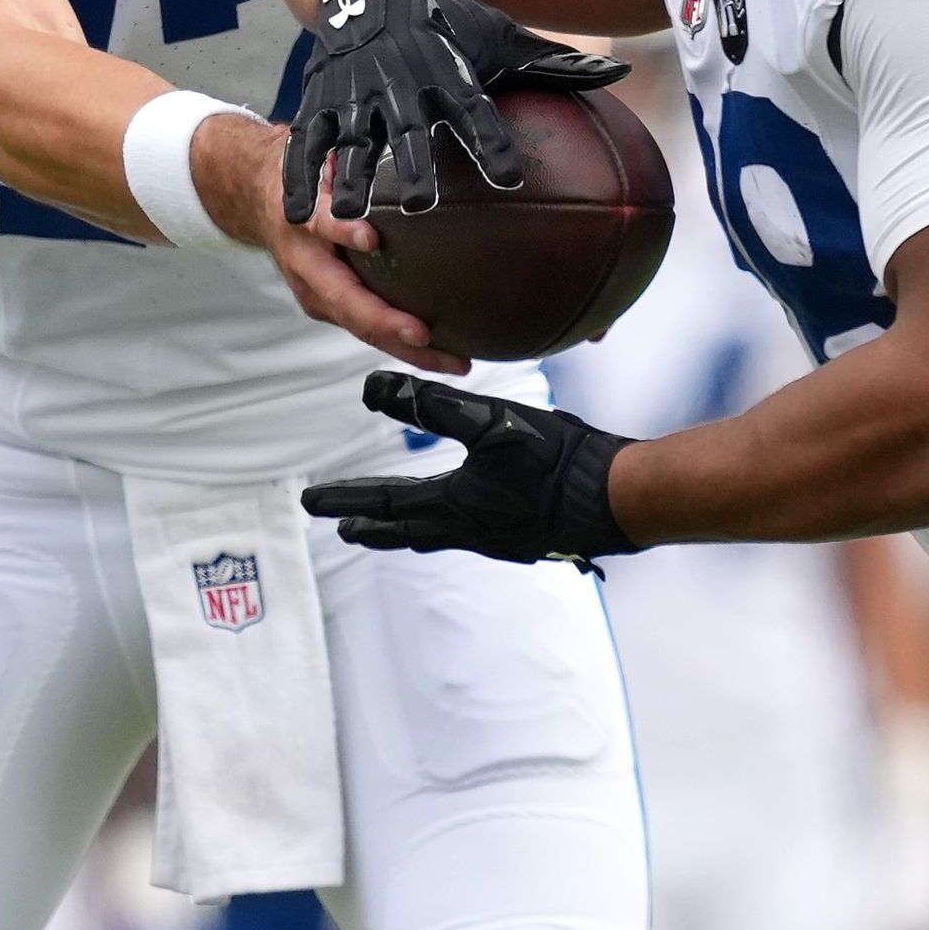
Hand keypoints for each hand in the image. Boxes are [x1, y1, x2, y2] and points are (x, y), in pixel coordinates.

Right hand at [217, 120, 469, 365]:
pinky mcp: (329, 305)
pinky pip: (368, 329)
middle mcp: (306, 267)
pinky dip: (405, 345)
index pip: (320, 225)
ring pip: (361, 327)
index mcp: (301, 221)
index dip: (342, 230)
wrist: (253, 198)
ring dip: (407, 350)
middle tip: (426, 336)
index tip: (370, 237)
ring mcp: (317, 293)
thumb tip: (385, 133)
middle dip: (387, 323)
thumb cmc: (295, 173)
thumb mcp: (310, 155)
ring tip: (455, 362)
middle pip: (346, 300)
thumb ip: (340, 157)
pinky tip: (447, 353)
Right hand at [282, 0, 625, 222]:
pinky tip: (298, 214)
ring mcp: (354, 92)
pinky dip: (302, 176)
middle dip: (411, 163)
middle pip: (407, 129)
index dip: (489, 141)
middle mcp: (399, 81)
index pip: (474, 108)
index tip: (508, 177)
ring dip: (349, 178)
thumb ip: (553, 63)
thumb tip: (617, 74)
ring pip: (351, 141)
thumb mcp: (497, 34)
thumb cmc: (447, 19)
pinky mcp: (319, 99)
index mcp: (448, 69)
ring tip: (349, 219)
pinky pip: (307, 143)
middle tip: (418, 203)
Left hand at [299, 371, 641, 563]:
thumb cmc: (556, 459)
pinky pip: (472, 535)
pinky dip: (450, 526)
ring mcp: (499, 540)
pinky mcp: (527, 539)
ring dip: (410, 529)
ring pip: (439, 536)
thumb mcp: (489, 422)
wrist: (617, 499)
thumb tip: (371, 389)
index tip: (311, 502)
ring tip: (397, 526)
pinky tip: (468, 516)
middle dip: (373, 526)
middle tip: (345, 528)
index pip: (383, 504)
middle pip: (406, 532)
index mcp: (452, 505)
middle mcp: (469, 531)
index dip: (345, 499)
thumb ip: (430, 405)